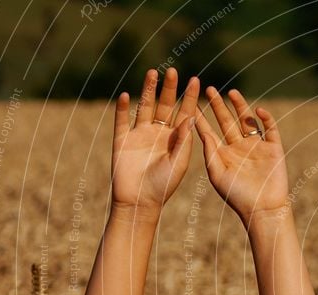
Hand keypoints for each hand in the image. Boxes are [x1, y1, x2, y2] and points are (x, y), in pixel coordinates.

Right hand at [111, 68, 198, 214]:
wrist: (139, 201)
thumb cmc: (164, 186)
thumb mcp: (178, 162)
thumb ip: (184, 141)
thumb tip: (191, 117)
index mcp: (176, 140)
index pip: (184, 113)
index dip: (189, 97)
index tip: (196, 80)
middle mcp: (159, 134)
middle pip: (165, 106)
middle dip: (169, 89)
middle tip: (173, 71)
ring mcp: (140, 135)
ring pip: (144, 107)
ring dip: (148, 91)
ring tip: (152, 73)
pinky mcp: (122, 140)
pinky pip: (122, 121)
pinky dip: (123, 109)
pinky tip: (127, 95)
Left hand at [195, 87, 288, 224]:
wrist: (262, 208)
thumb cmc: (236, 195)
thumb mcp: (217, 174)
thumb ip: (210, 152)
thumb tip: (203, 131)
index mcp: (223, 155)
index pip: (210, 131)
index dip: (201, 118)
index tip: (191, 102)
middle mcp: (239, 148)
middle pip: (227, 122)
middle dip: (218, 106)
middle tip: (209, 89)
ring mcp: (257, 147)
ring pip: (247, 121)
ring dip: (240, 106)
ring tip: (232, 92)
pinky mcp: (274, 149)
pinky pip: (270, 129)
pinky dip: (266, 118)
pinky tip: (258, 110)